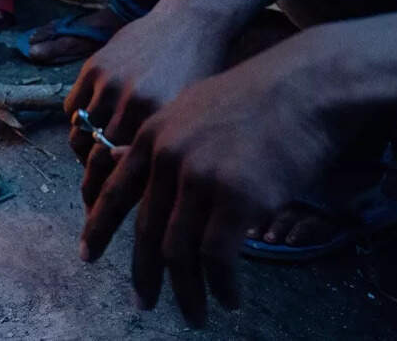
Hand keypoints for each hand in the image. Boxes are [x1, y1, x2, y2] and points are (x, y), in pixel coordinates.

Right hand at [66, 0, 274, 193]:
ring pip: (80, 138)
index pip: (124, 178)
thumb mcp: (193, 120)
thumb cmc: (203, 78)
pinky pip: (71, 110)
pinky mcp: (93, 67)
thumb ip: (165, 156)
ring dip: (83, 158)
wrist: (193, 20)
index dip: (108, 208)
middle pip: (96, 163)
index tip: (97, 227)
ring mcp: (110, 83)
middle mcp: (133, 103)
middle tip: (89, 210)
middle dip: (90, 192)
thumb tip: (142, 201)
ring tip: (92, 169)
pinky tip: (90, 132)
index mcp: (163, 122)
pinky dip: (77, 124)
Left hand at [80, 10, 396, 325]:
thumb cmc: (262, 96)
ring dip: (184, 291)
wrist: (310, 83)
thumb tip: (159, 185)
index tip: (87, 255)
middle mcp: (167, 156)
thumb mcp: (195, 109)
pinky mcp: (235, 197)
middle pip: (144, 229)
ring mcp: (199, 177)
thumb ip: (169, 145)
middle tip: (142, 302)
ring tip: (194, 314)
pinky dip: (220, 285)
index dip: (98, 227)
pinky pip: (216, 257)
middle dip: (142, 273)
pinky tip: (229, 299)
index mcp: (152, 134)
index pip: (115, 191)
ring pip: (178, 251)